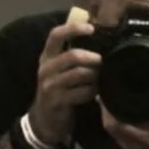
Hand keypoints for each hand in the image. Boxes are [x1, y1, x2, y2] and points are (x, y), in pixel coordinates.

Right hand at [29, 21, 100, 145]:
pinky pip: (81, 93)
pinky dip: (92, 91)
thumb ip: (70, 53)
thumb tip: (93, 33)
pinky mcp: (57, 102)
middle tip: (103, 61)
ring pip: (79, 74)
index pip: (56, 35)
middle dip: (92, 57)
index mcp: (46, 56)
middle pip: (72, 56)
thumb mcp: (58, 69)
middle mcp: (46, 69)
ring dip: (94, 75)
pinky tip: (95, 92)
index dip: (74, 28)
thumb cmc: (57, 90)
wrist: (45, 120)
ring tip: (100, 77)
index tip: (91, 28)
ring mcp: (50, 86)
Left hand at [100, 82, 148, 148]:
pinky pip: (112, 132)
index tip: (118, 83)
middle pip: (115, 121)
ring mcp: (133, 145)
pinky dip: (109, 119)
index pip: (133, 112)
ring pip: (111, 127)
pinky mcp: (127, 148)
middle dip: (108, 104)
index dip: (120, 98)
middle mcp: (144, 137)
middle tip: (108, 88)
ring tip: (107, 96)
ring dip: (106, 112)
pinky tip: (110, 109)